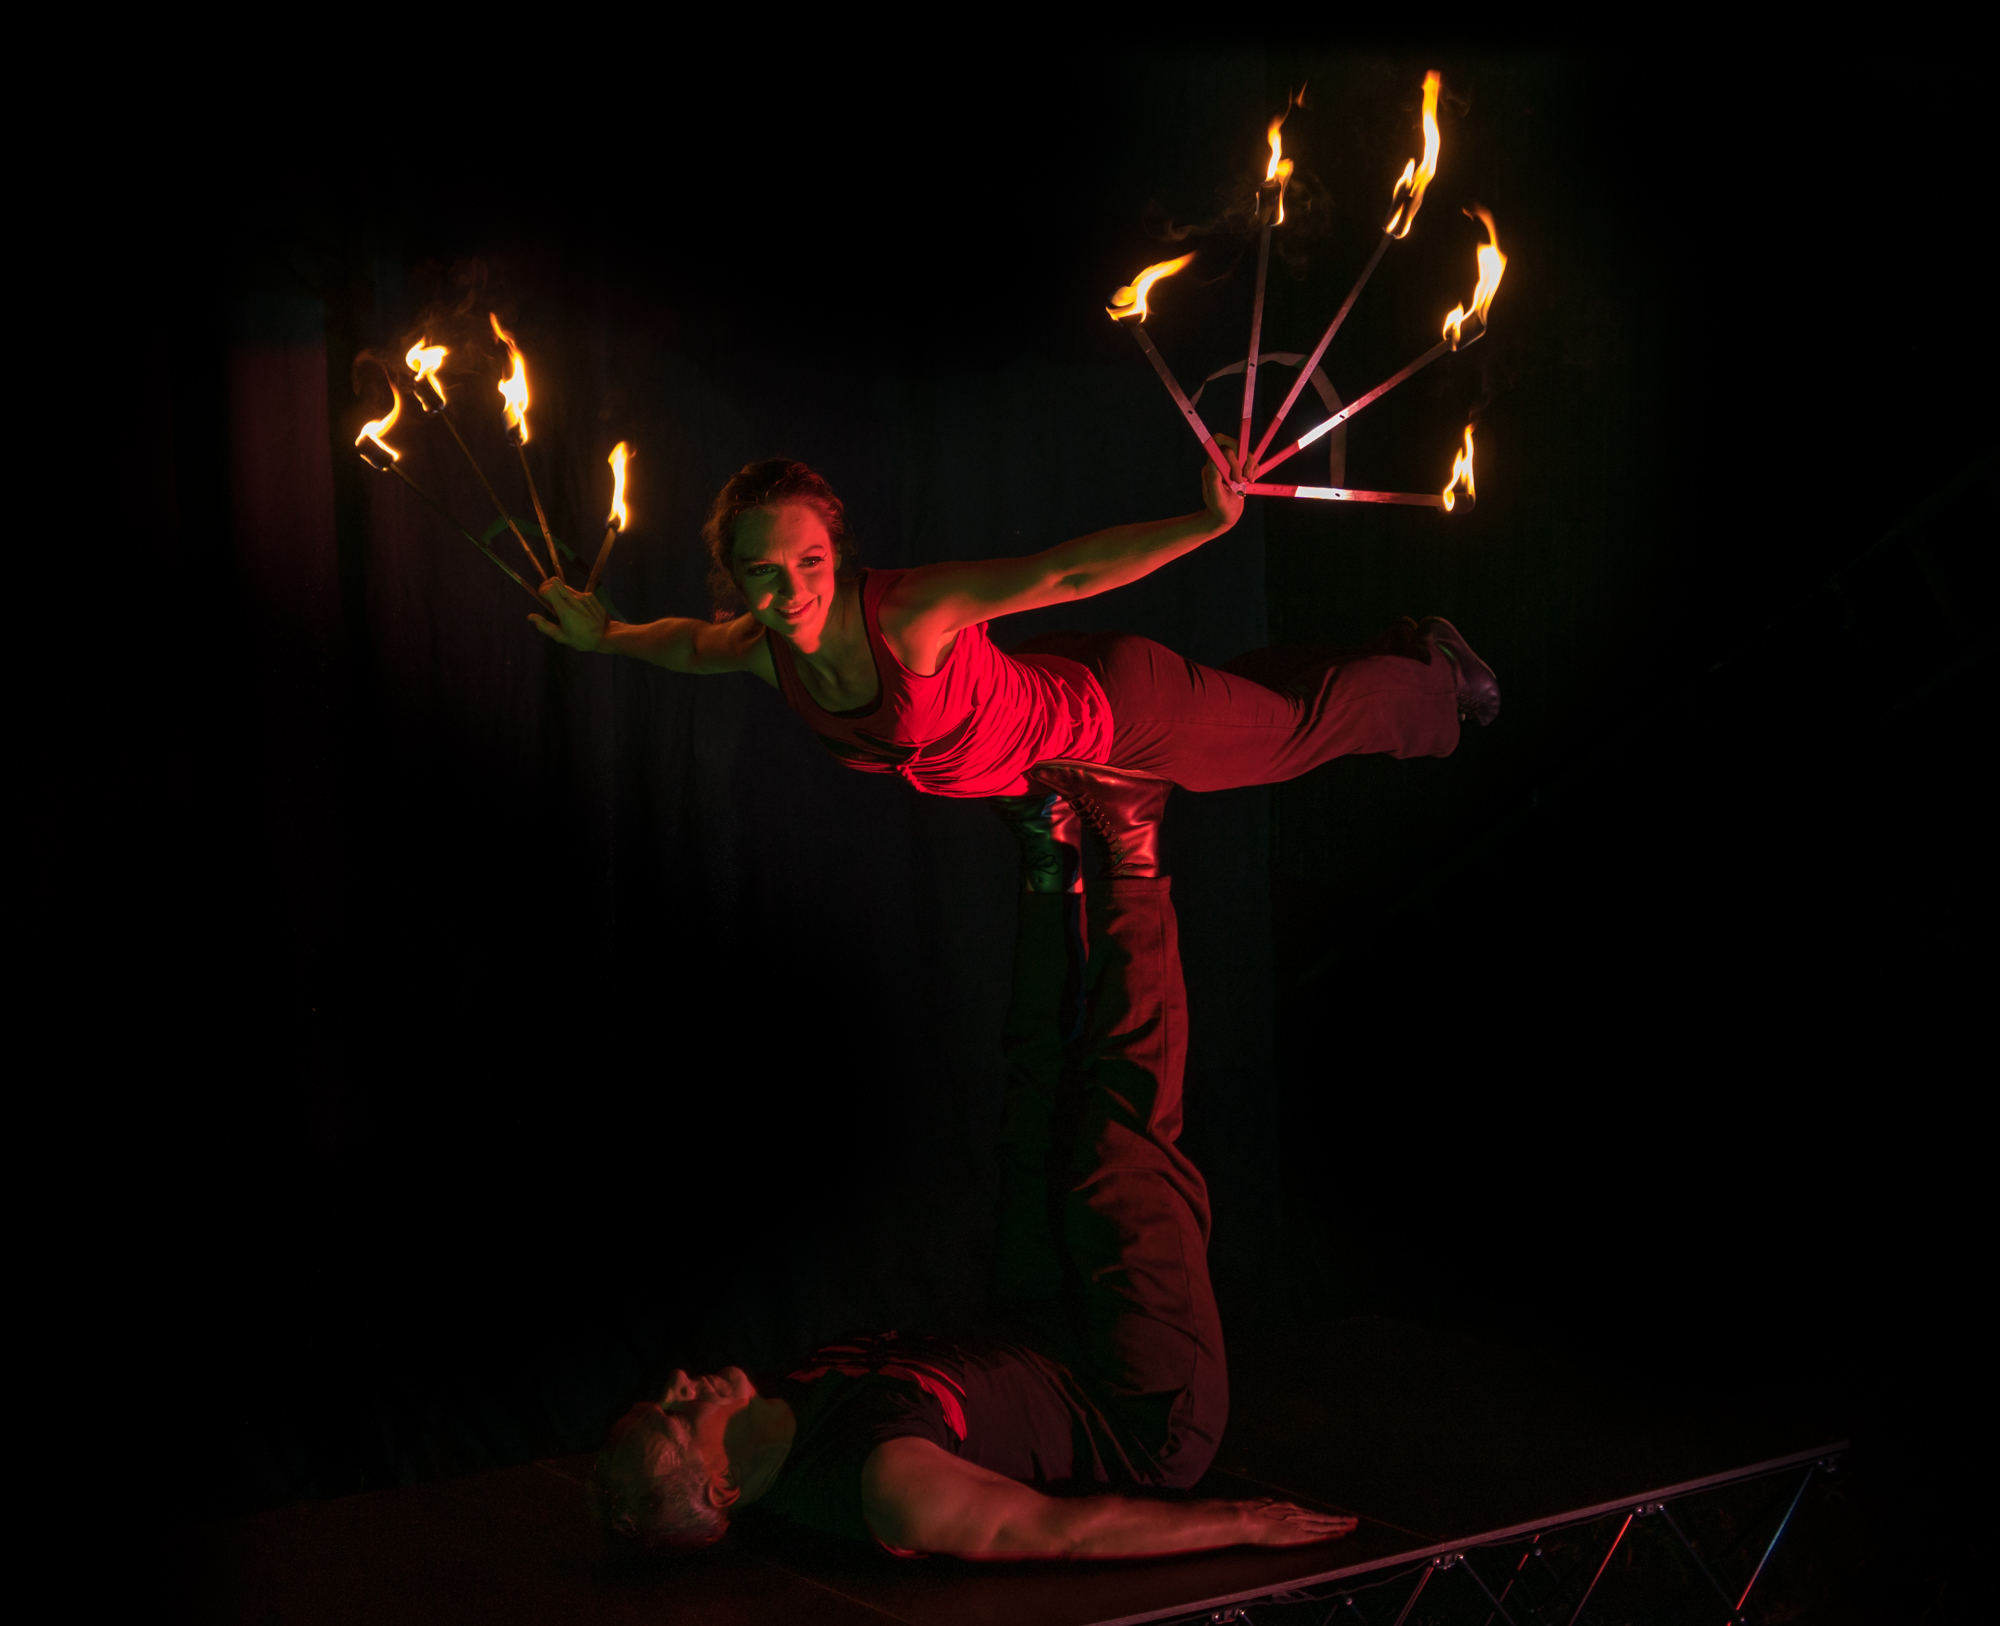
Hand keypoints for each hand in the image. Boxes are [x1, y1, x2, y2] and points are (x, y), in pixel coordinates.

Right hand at [530, 579, 609, 651]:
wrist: (606, 636)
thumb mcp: (561, 637)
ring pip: (566, 587)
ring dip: (561, 593)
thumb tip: (530, 617)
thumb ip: (544, 626)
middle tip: (548, 596)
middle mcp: (573, 599)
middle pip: (556, 581)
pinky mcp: (591, 596)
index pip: (549, 588)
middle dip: (548, 585)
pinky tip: (578, 610)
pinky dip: (573, 598)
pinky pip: (578, 593)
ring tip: (564, 607)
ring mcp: (583, 596)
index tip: (543, 598)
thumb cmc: (582, 639)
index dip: (542, 590)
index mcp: (564, 610)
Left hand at [1202, 435, 1246, 532]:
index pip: (1218, 442)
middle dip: (1243, 461)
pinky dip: (1255, 469)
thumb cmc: (1219, 509)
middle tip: (1244, 478)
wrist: (1226, 516)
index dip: (1230, 444)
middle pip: (1235, 446)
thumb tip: (1212, 462)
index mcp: (1211, 465)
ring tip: (1249, 480)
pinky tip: (1251, 480)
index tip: (1239, 462)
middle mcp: (1220, 462)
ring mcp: (1231, 465)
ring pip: (1245, 453)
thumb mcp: (1216, 498)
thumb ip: (1214, 481)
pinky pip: (1251, 461)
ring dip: (1251, 466)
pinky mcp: (1241, 469)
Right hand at [1234, 1498, 1357, 1546]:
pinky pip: (1319, 1534)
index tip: (1334, 1517)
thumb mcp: (1261, 1506)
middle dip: (1339, 1519)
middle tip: (1353, 1520)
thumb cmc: (1248, 1512)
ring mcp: (1299, 1523)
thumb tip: (1264, 1506)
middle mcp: (1297, 1513)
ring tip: (1352, 1526)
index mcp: (1288, 1508)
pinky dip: (1330, 1534)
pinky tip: (1339, 1534)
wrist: (1246, 1516)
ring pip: (1325, 1524)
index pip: (1312, 1514)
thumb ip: (1267, 1508)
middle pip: (1323, 1517)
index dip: (1324, 1516)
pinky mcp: (1298, 1534)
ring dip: (1339, 1526)